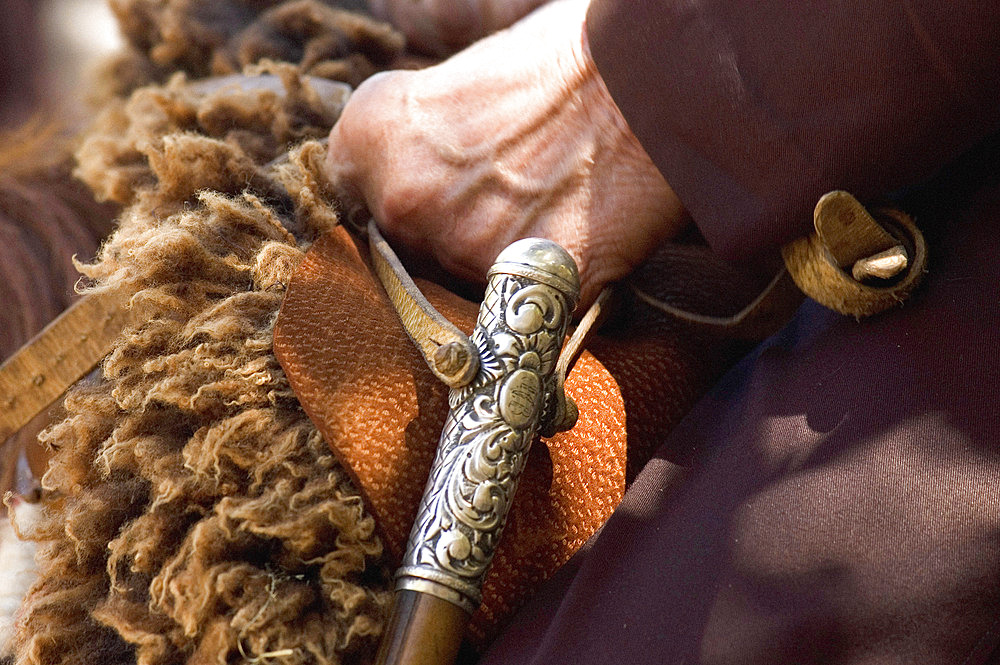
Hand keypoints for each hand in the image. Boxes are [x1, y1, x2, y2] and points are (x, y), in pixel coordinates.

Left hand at [328, 0, 686, 306]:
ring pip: (458, 287)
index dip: (389, 194)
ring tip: (541, 214)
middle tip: (495, 197)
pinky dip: (539, 295)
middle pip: (402, 249)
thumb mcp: (458, 73)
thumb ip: (414, 129)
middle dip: (441, 232)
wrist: (658, 77)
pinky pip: (519, 315)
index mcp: (372, 133)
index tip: (419, 191)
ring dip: (489, 266)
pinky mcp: (525, 297)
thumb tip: (409, 167)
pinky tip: (570, 246)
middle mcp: (404, 201)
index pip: (347, 197)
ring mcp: (464, 256)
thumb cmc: (568, 58)